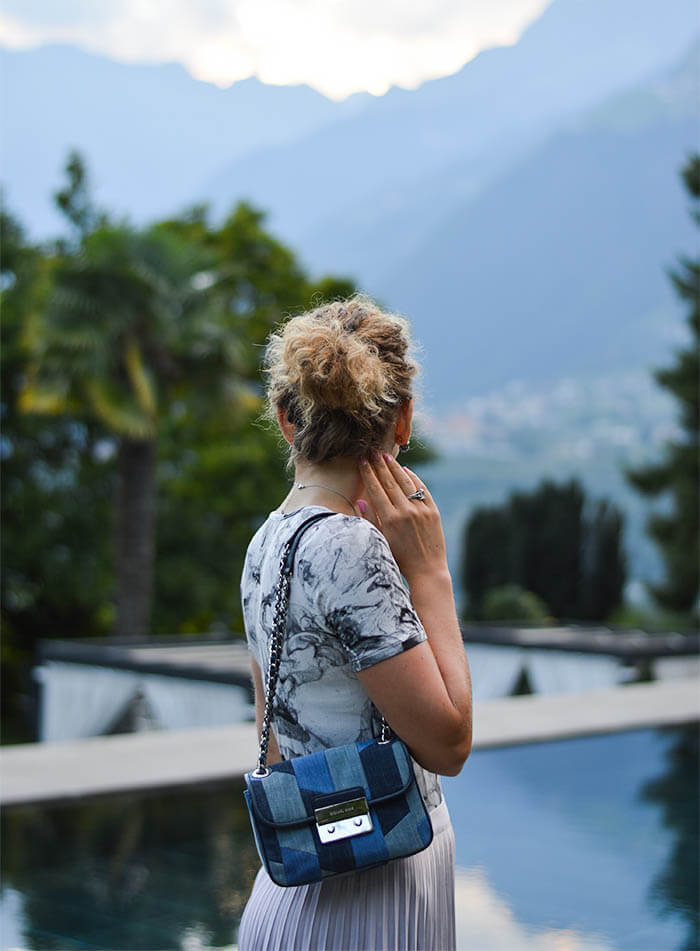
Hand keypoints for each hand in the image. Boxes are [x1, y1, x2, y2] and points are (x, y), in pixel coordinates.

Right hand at [357, 452, 447, 583]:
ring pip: (406, 483)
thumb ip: (369, 520)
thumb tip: (360, 501)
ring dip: (395, 468)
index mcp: (389, 519)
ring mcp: (421, 510)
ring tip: (386, 457)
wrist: (427, 570)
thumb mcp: (380, 541)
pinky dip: (414, 478)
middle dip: (379, 466)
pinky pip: (422, 489)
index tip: (362, 461)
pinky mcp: (433, 511)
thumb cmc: (399, 559)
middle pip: (390, 482)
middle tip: (372, 452)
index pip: (376, 490)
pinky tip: (406, 470)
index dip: (368, 474)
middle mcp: (405, 512)